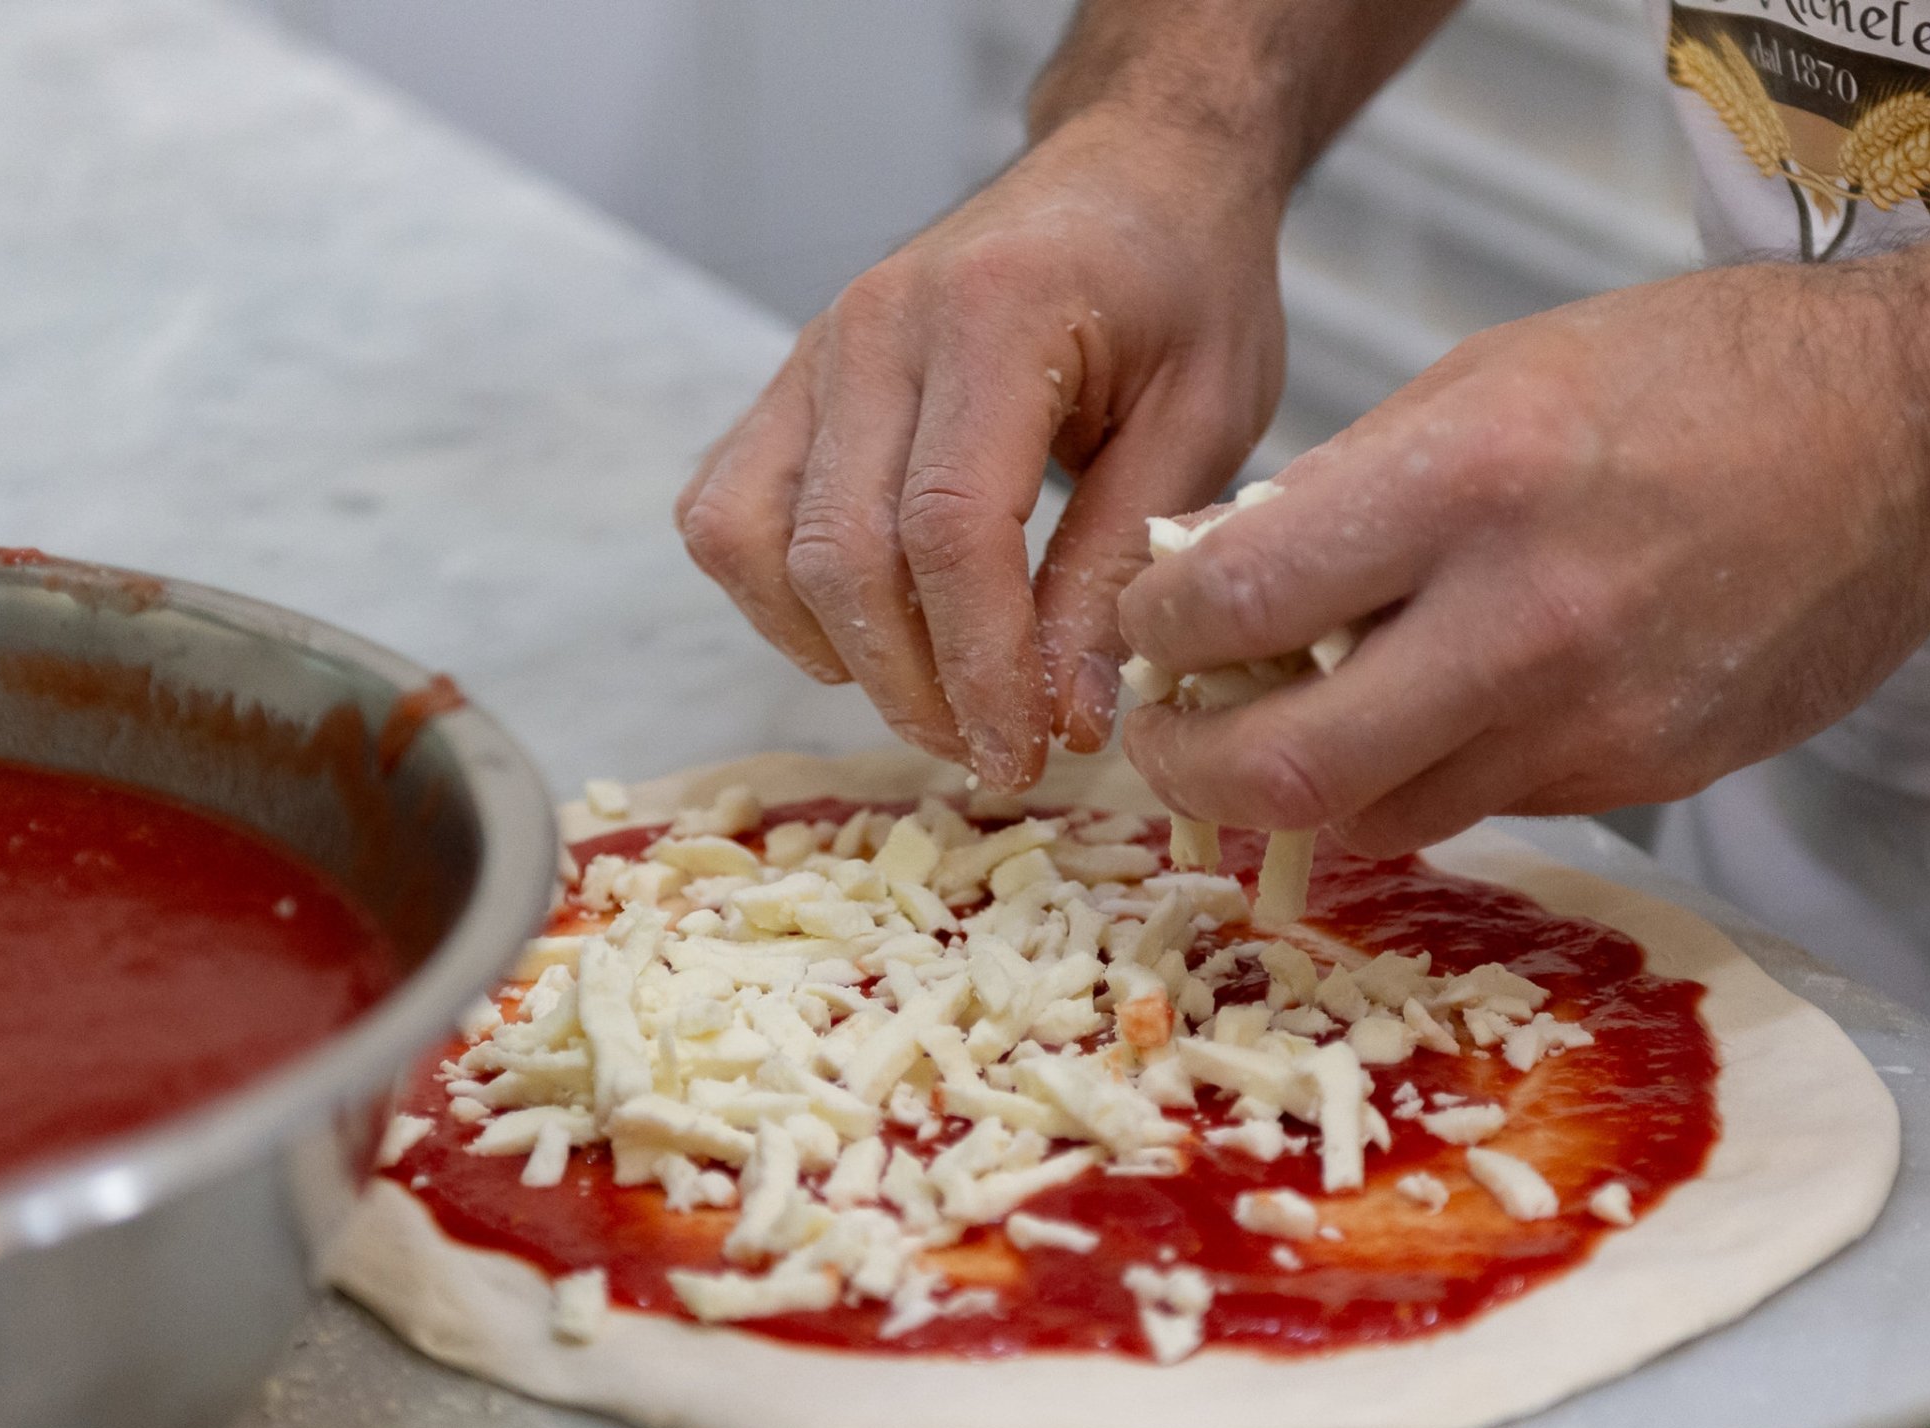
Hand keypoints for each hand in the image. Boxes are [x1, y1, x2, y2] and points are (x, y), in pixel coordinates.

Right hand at [676, 109, 1286, 789]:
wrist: (1129, 173)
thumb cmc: (1182, 285)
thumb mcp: (1204, 418)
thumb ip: (1124, 563)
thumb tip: (1069, 718)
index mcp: (991, 316)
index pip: (948, 527)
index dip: (980, 665)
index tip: (1027, 751)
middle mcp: (874, 328)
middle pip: (844, 554)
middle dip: (916, 687)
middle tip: (997, 752)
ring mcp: (813, 353)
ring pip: (759, 545)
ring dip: (840, 655)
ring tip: (938, 700)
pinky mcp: (787, 386)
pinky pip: (726, 516)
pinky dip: (777, 602)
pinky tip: (869, 635)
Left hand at [1116, 262, 1929, 853]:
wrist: (1915, 439)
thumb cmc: (1703, 377)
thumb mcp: (1495, 373)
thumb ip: (1352, 487)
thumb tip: (1223, 575)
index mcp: (1472, 480)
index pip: (1244, 602)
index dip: (1161, 634)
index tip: (1152, 625)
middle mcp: (1528, 620)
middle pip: (1291, 772)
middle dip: (1191, 771)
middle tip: (1168, 739)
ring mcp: (1591, 721)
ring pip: (1381, 820)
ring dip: (1305, 792)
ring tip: (1282, 731)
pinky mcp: (1640, 779)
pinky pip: (1483, 809)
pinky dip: (1426, 778)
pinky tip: (1426, 718)